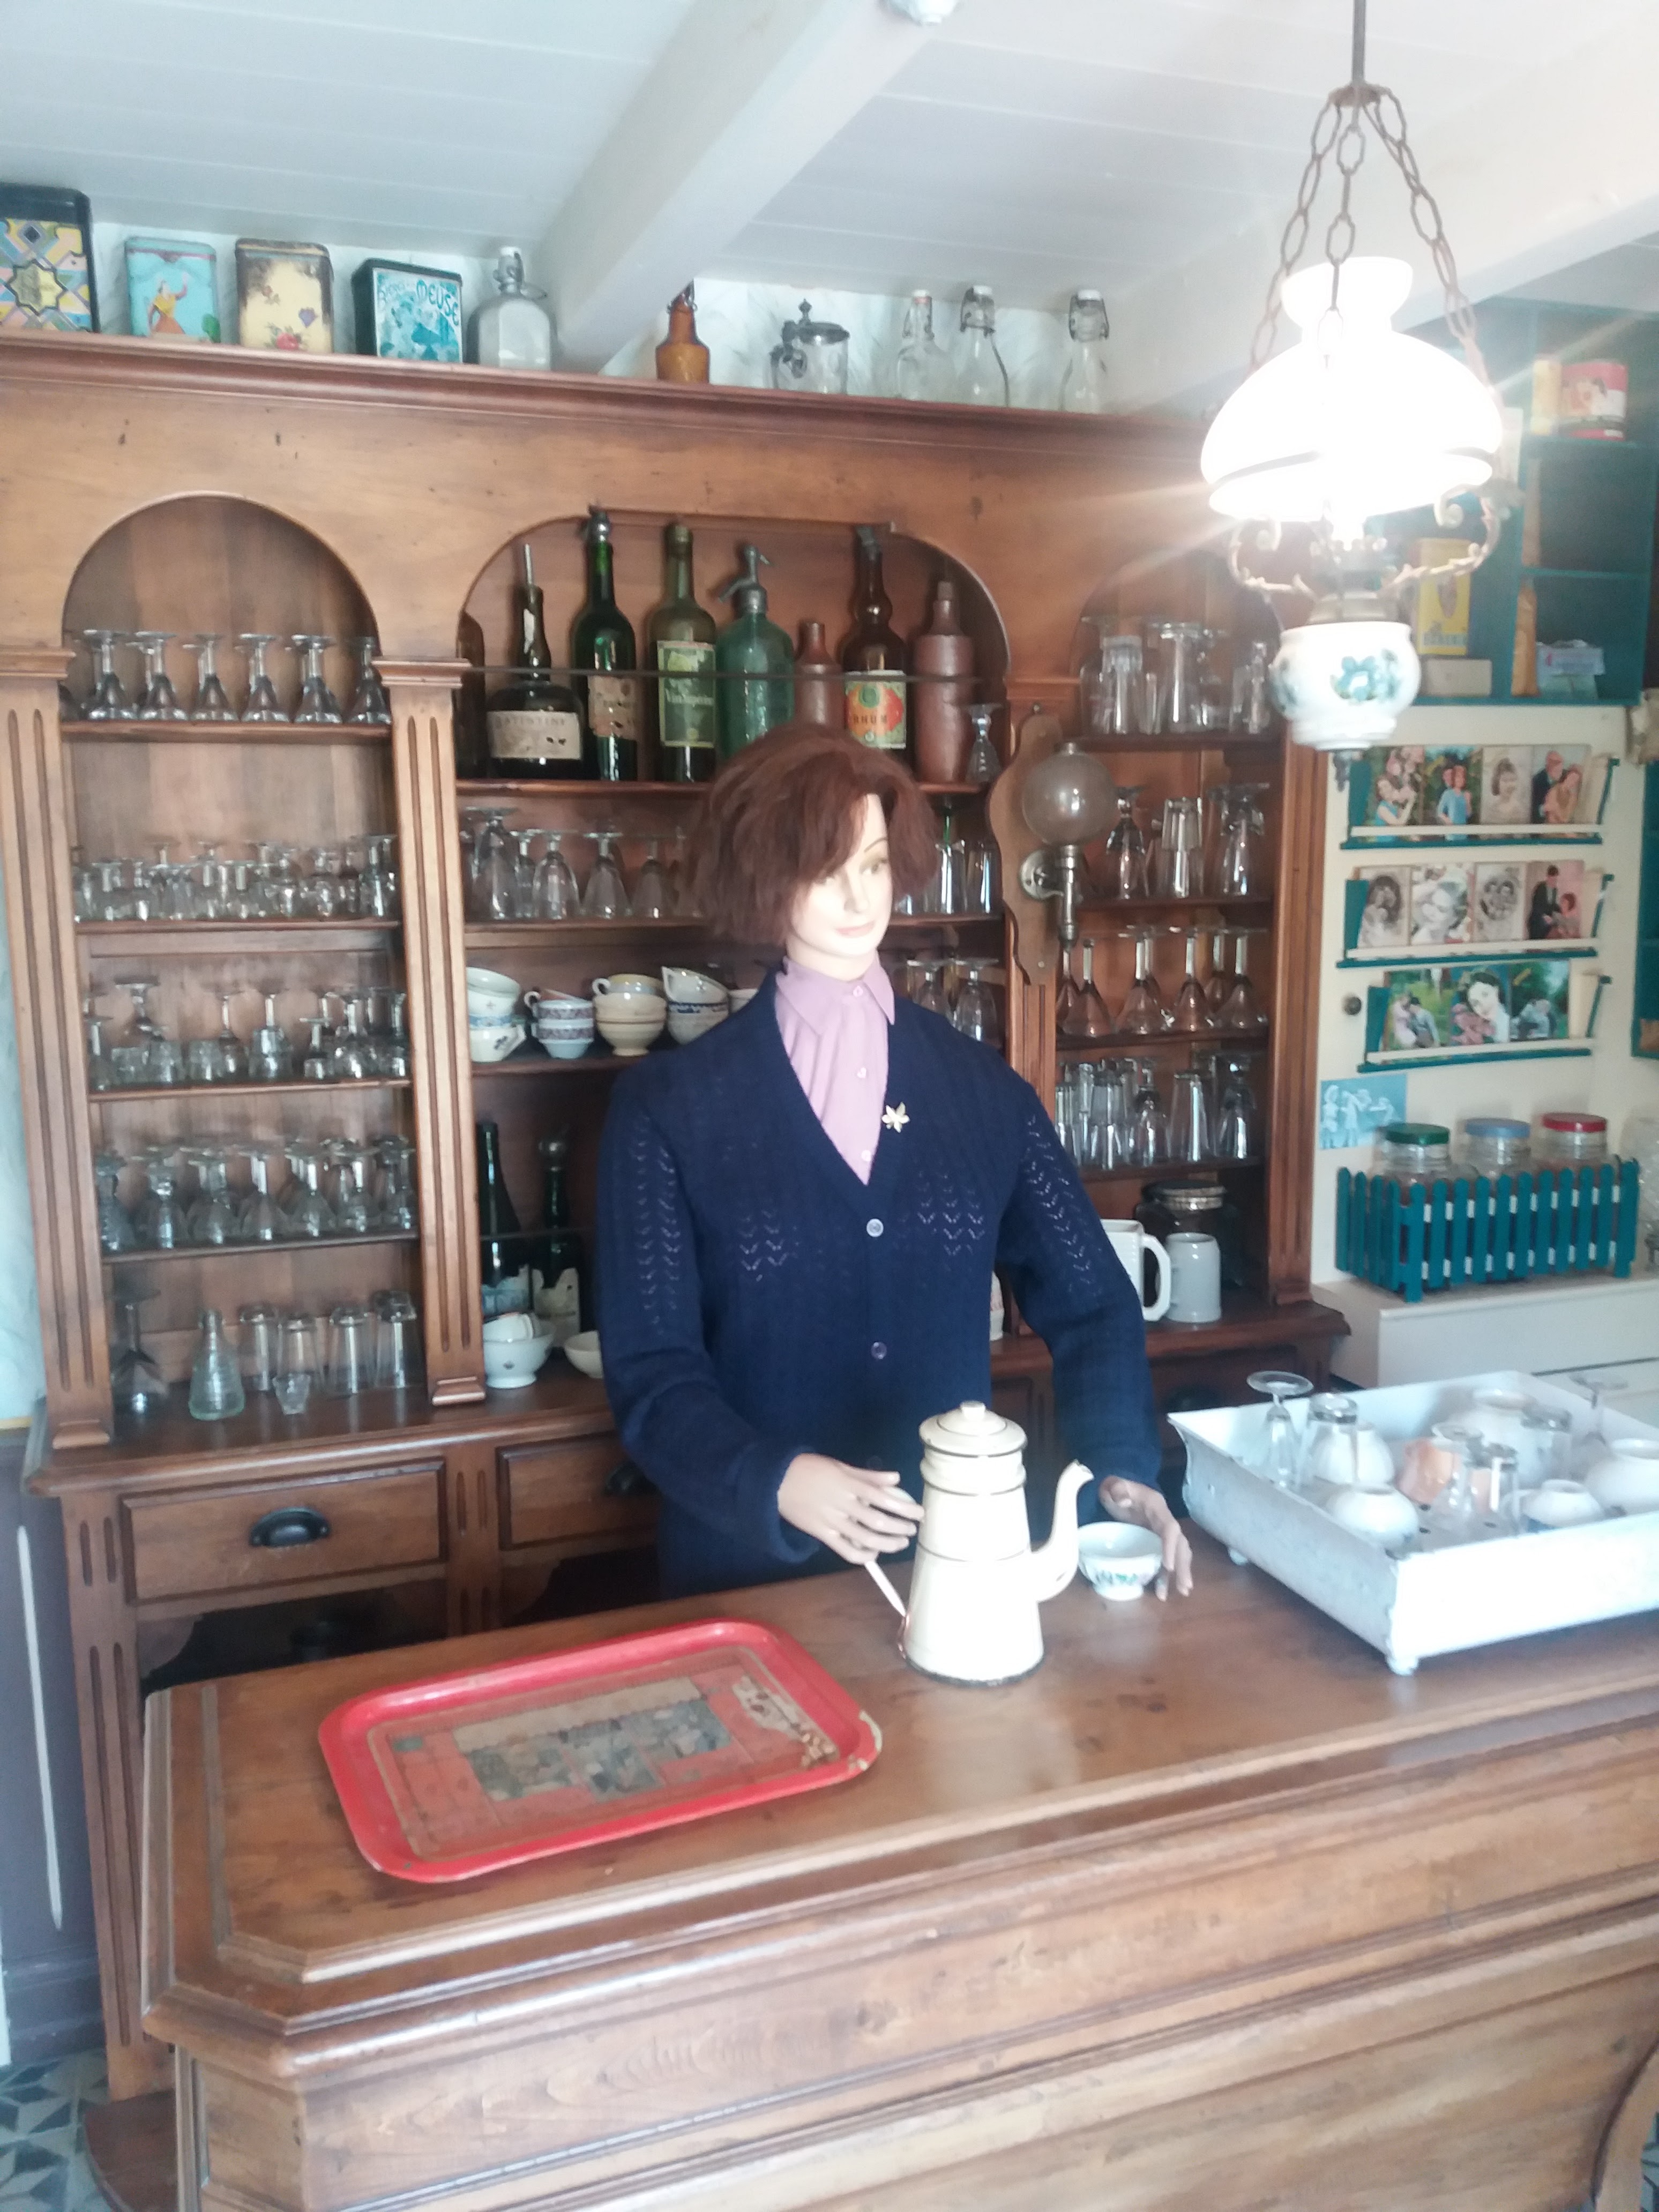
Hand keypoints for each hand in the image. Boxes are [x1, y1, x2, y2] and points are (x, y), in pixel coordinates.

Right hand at [778, 1454, 923, 1564]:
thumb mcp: (839, 1466)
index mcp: (849, 1484)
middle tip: (912, 1528)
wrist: (776, 1481)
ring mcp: (832, 1522)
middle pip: (878, 1521)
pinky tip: (874, 1553)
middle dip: (900, 1527)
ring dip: (888, 1543)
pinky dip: (863, 1555)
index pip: (884, 1498)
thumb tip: (896, 1479)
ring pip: (866, 1538)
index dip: (905, 1507)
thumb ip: (868, 1475)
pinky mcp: (822, 1535)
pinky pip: (845, 1550)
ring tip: (901, 1542)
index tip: (919, 1512)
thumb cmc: (810, 1469)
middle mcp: (843, 1504)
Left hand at [1100, 1476, 1192, 1598]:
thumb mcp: (1113, 1485)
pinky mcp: (1156, 1542)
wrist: (1117, 1490)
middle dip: (1183, 1565)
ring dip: (1179, 1573)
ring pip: (1177, 1554)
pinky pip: (1165, 1559)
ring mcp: (1162, 1532)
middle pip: (1180, 1544)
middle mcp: (1164, 1521)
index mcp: (1157, 1508)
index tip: (1169, 1566)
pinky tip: (1162, 1591)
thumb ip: (1117, 1490)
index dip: (1171, 1546)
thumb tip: (1124, 1500)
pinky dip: (1166, 1575)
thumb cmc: (1116, 1489)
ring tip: (1181, 1593)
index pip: (1169, 1528)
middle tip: (1184, 1587)